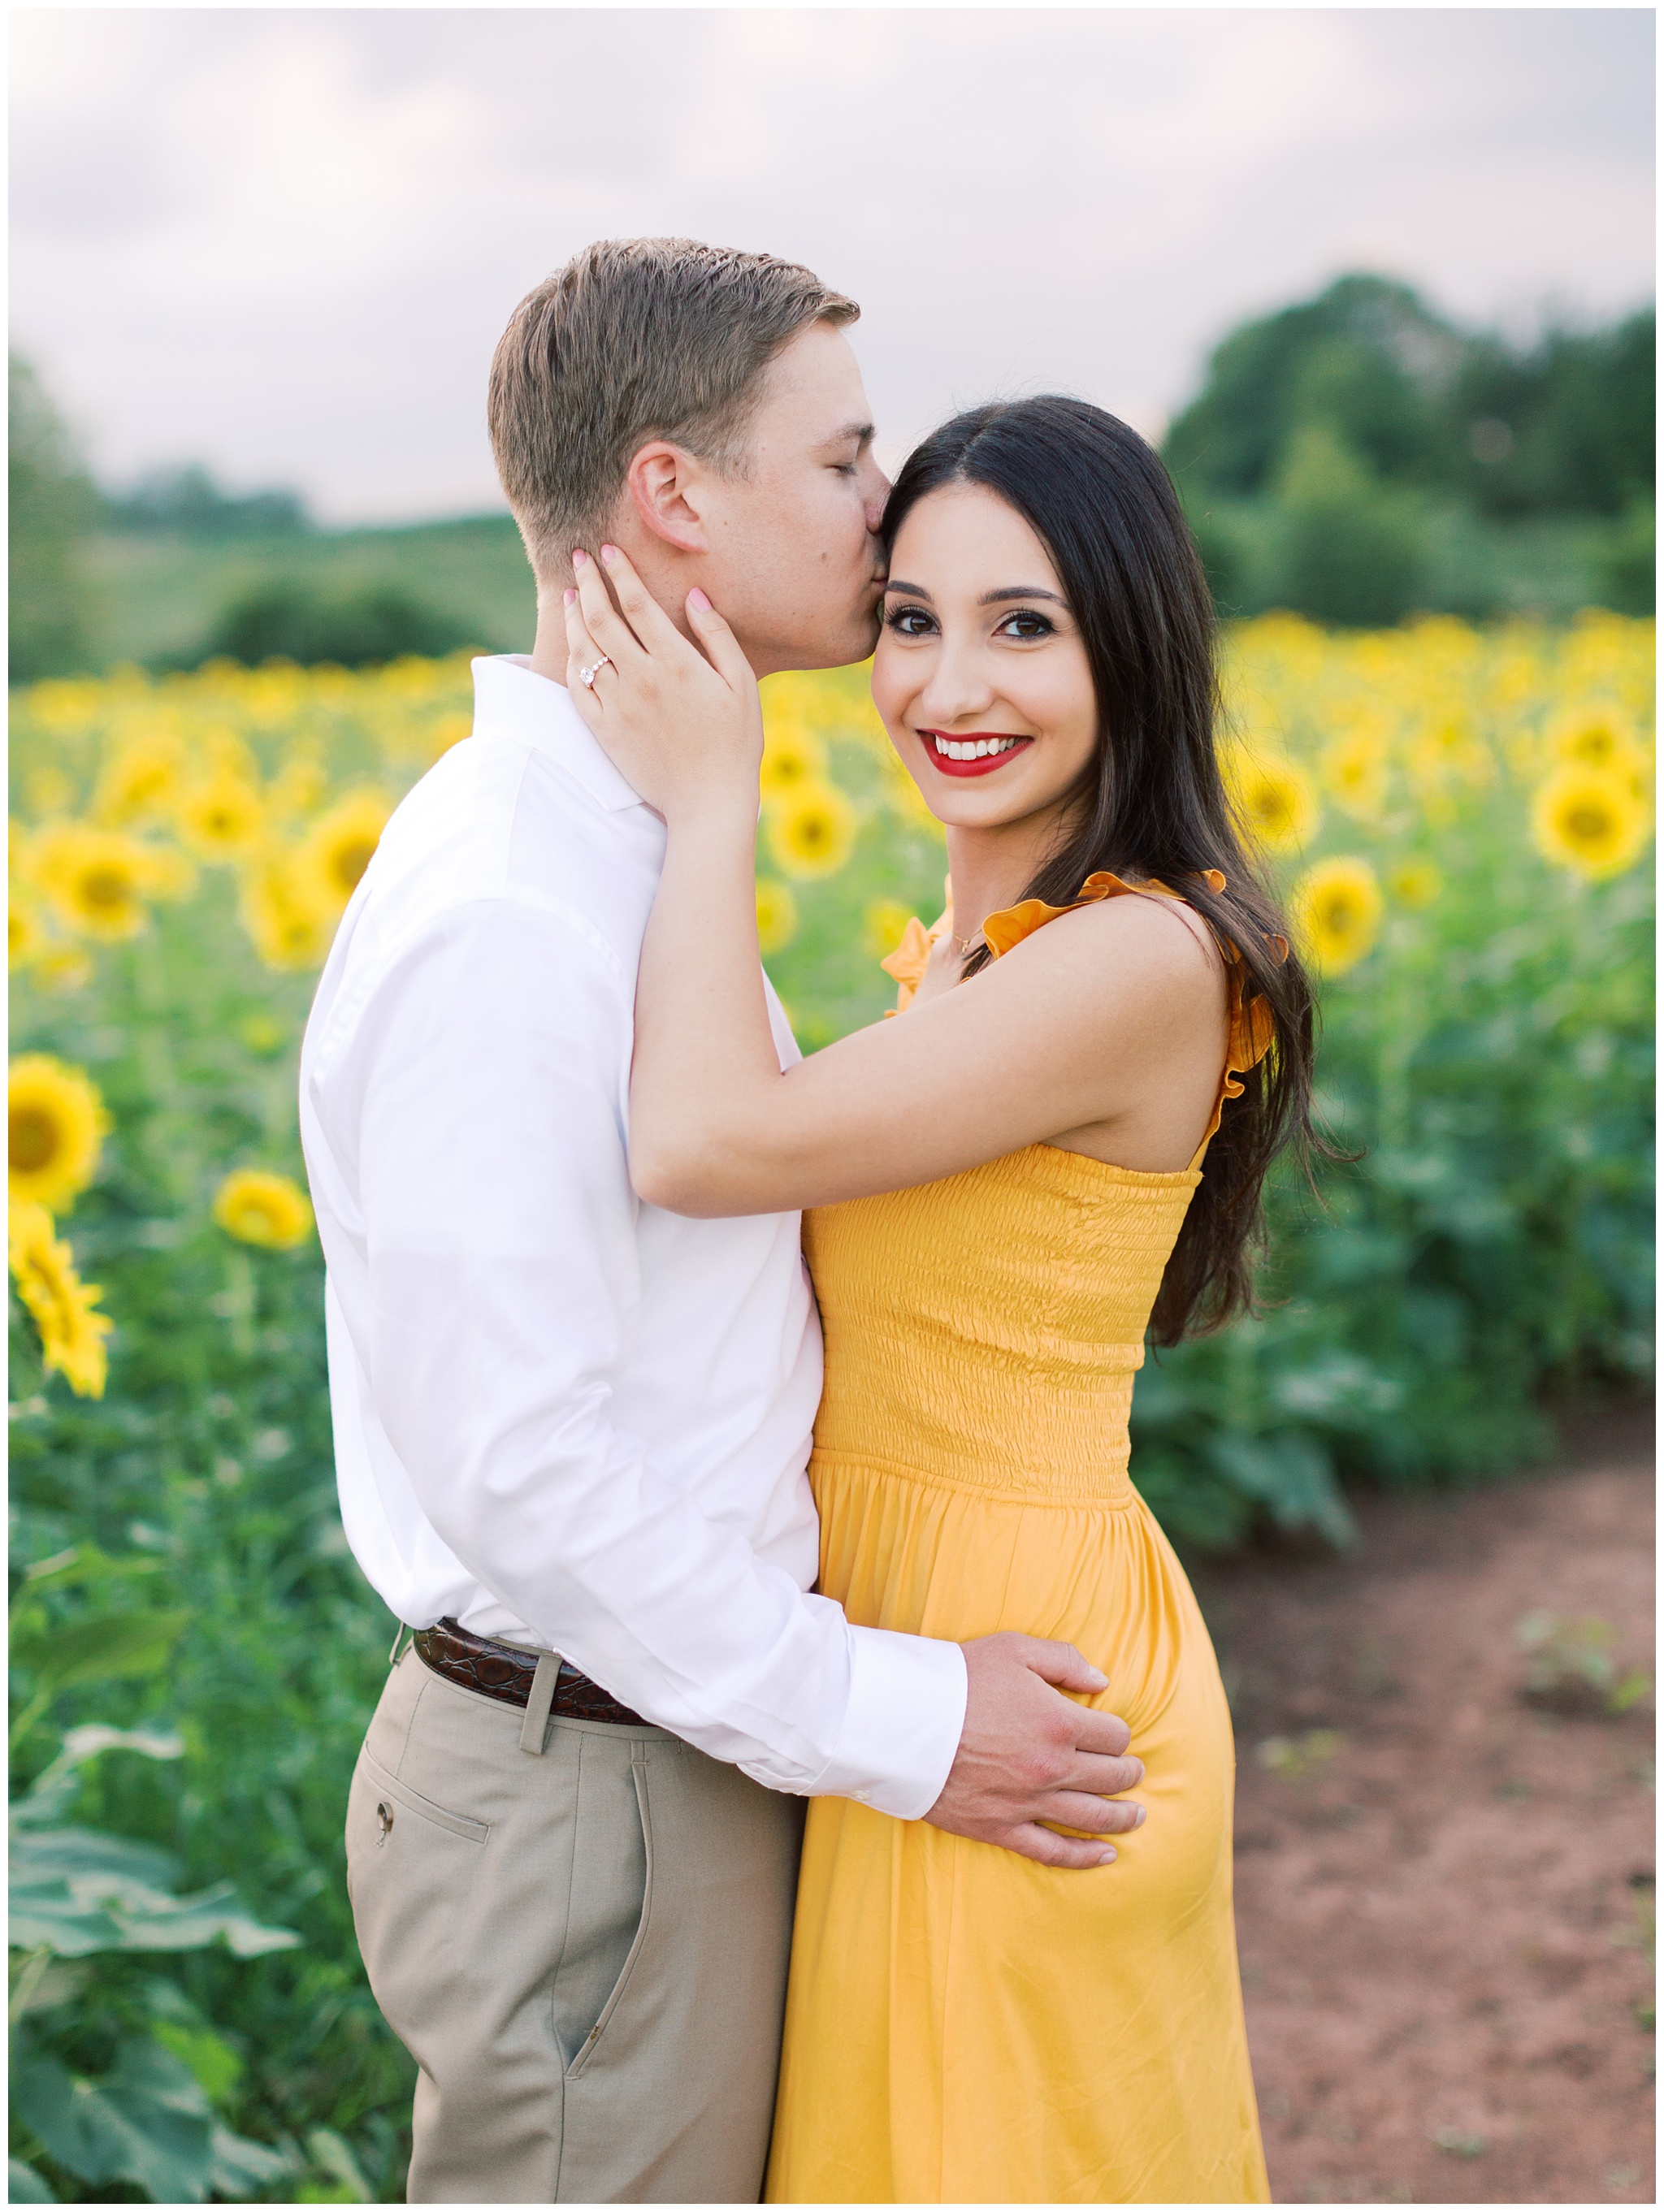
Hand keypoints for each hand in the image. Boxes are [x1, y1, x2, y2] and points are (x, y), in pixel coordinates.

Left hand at [563, 544, 763, 826]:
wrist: (708, 801)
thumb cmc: (734, 743)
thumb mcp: (741, 685)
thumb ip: (718, 636)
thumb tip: (695, 597)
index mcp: (676, 663)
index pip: (639, 604)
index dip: (621, 572)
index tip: (609, 551)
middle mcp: (641, 679)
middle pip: (602, 618)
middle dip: (589, 582)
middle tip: (579, 558)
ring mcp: (618, 705)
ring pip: (584, 650)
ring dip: (574, 616)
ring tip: (571, 594)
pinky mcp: (605, 731)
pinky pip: (578, 689)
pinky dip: (572, 662)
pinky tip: (574, 647)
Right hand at [924, 1633, 1145, 1868]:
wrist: (902, 1720)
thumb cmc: (958, 1678)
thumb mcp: (1014, 1649)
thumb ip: (1064, 1661)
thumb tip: (1103, 1680)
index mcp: (1060, 1722)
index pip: (1114, 1736)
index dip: (1119, 1733)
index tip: (1113, 1733)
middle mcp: (1052, 1767)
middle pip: (1111, 1777)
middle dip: (1129, 1774)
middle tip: (1133, 1772)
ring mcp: (1028, 1802)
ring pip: (1091, 1817)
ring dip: (1121, 1817)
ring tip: (1136, 1815)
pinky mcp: (1001, 1828)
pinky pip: (1053, 1851)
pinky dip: (1084, 1856)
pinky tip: (1106, 1855)